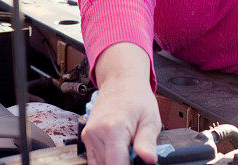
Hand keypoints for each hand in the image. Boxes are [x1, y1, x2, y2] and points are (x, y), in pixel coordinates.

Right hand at [82, 43, 161, 163]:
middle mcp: (96, 133)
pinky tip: (119, 150)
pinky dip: (107, 159)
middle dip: (123, 164)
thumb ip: (147, 143)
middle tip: (136, 155)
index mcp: (113, 129)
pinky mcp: (86, 137)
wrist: (120, 81)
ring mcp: (89, 136)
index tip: (138, 164)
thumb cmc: (136, 98)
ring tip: (128, 150)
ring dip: (115, 161)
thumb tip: (149, 160)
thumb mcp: (150, 119)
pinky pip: (95, 160)